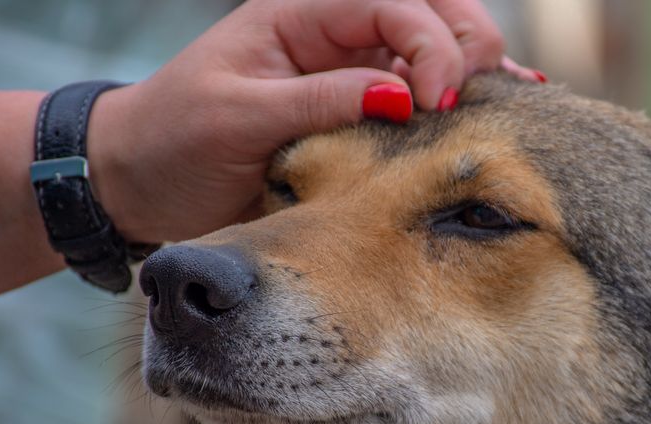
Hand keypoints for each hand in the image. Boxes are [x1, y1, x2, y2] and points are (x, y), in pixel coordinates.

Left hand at [88, 0, 541, 244]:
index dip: (427, 41)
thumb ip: (320, 101)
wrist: (137, 179)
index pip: (388, 1)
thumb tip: (402, 95)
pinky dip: (460, 97)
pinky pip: (419, 90)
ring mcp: (348, 67)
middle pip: (427, 7)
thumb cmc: (173, 141)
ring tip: (513, 99)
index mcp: (298, 13)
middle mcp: (331, 30)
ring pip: (433, 44)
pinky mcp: (355, 107)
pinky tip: (501, 107)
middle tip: (476, 98)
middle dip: (463, 43)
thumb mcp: (237, 119)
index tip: (437, 100)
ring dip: (472, 67)